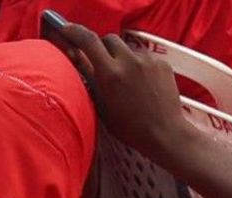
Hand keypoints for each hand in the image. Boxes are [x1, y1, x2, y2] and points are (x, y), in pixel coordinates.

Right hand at [55, 23, 192, 162]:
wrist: (164, 132)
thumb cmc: (130, 127)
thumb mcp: (102, 106)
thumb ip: (90, 79)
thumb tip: (77, 59)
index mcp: (110, 74)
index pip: (89, 41)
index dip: (75, 32)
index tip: (68, 30)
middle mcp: (129, 62)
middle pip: (109, 39)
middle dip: (103, 48)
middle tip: (103, 64)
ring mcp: (147, 61)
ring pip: (127, 48)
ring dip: (122, 58)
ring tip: (127, 80)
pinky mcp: (162, 63)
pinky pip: (144, 57)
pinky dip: (139, 66)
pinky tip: (142, 85)